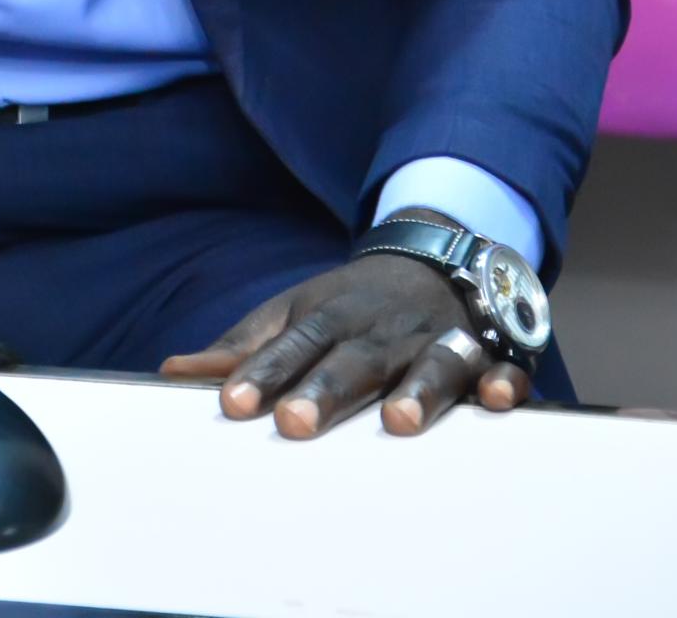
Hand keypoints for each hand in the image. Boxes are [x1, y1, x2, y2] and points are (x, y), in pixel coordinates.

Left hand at [161, 245, 530, 437]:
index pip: (292, 346)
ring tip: (398, 424)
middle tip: (293, 424)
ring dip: (417, 390)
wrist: (436, 253)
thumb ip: (243, 348)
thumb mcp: (295, 312)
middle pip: (352, 361)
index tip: (230, 405)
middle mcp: (383, 330)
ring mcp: (438, 339)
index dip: (262, 374)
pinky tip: (497, 401)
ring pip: (430, 364)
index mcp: (332, 318)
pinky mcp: (490, 353)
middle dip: (325, 392)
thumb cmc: (352, 304)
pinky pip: (503, 367)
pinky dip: (504, 382)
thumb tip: (173, 371)